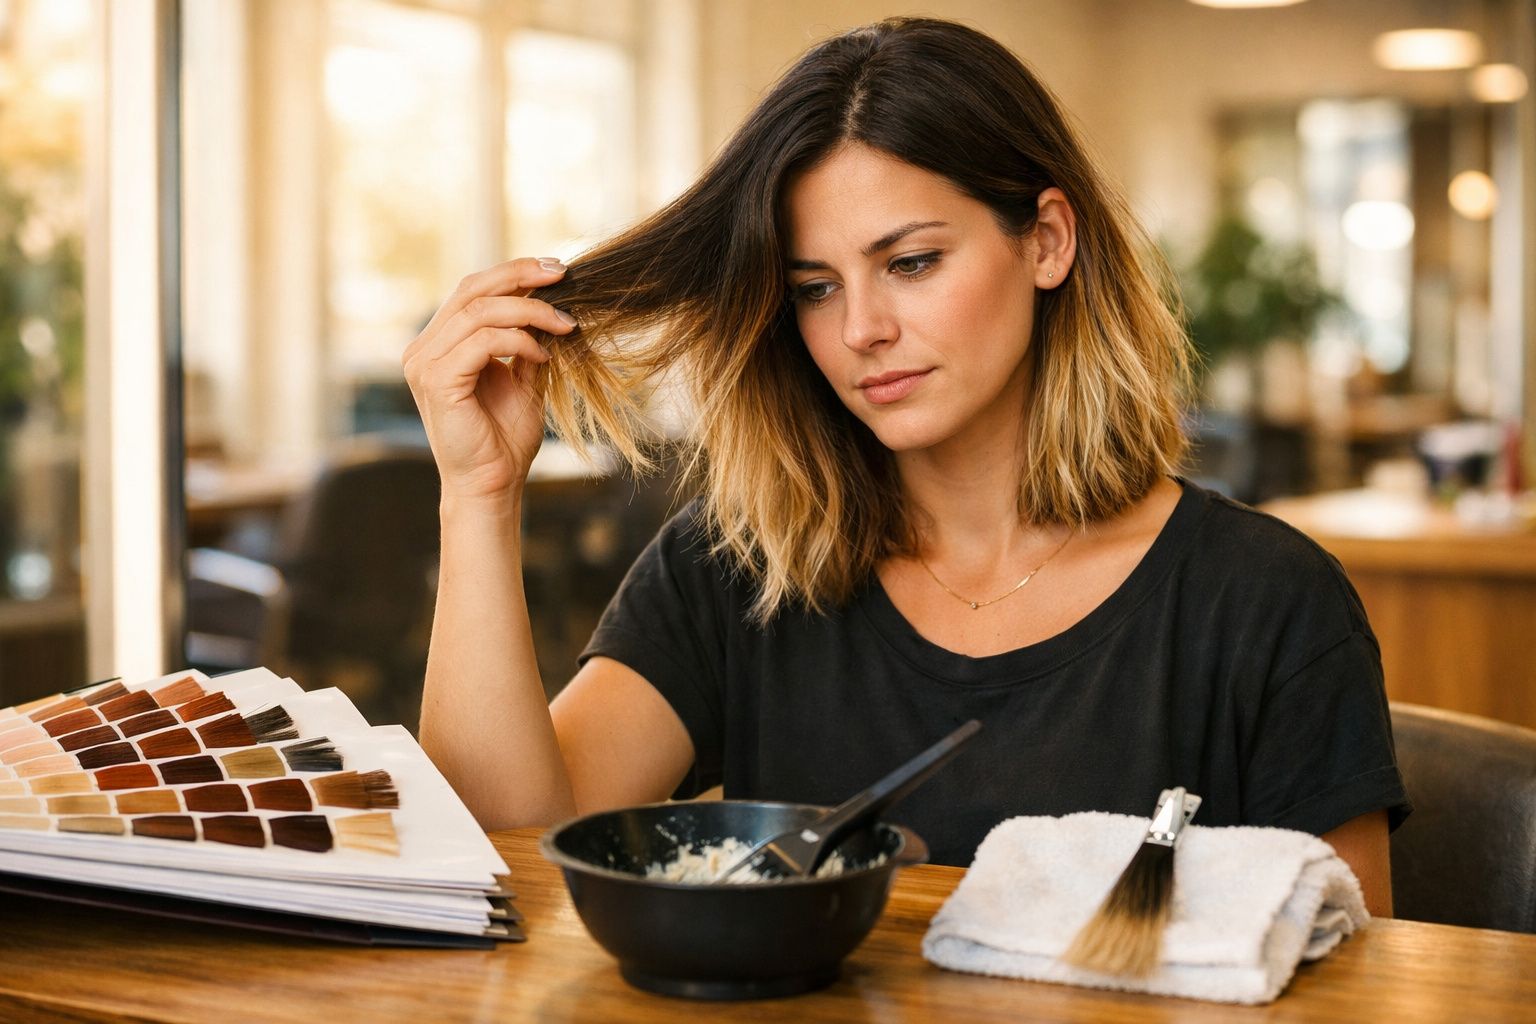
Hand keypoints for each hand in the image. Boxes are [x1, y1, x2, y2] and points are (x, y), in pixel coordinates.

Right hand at [403, 257, 577, 501]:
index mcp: (438, 344)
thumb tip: (550, 302)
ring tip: (565, 325)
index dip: (513, 272)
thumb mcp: (521, 378)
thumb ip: (525, 340)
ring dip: (531, 312)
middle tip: (563, 275)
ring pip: (480, 312)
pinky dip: (519, 341)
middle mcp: (423, 349)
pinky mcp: (437, 381)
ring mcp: (424, 364)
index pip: (472, 290)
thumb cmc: (504, 438)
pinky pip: (483, 341)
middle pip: (472, 289)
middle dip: (522, 276)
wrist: (493, 484)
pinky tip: (543, 355)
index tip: (556, 270)